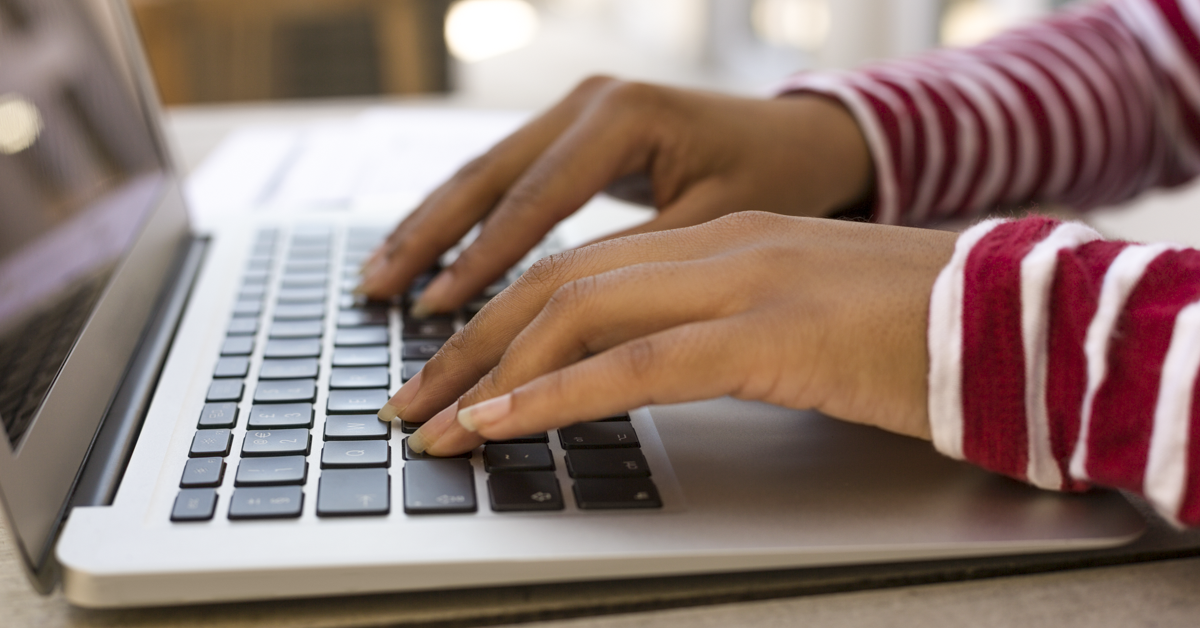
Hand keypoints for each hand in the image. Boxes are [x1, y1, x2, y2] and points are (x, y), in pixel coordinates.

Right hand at [357, 76, 872, 314]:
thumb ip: (636, 264)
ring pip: (483, 173)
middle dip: (429, 240)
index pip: (537, 199)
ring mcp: (575, 109)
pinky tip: (424, 254)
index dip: (483, 260)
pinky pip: (503, 178)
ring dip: (429, 228)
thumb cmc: (773, 179)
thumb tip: (560, 323)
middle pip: (488, 176)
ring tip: (379, 282)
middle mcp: (589, 102)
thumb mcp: (713, 225)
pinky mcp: (573, 130)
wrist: (802, 137)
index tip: (440, 311)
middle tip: (379, 297)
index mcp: (625, 117)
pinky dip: (460, 220)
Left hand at [379, 212, 957, 455]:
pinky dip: (557, 393)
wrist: (1017, 321)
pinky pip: (636, 362)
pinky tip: (503, 421)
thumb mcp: (794, 320)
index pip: (583, 269)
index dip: (504, 319)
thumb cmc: (914, 330)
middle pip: (560, 283)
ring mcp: (742, 279)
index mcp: (721, 237)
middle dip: (473, 344)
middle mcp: (718, 245)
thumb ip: (718, 331)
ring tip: (435, 423)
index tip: (451, 370)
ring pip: (580, 312)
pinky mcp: (768, 332)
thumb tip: (645, 371)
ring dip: (493, 372)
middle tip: (413, 398)